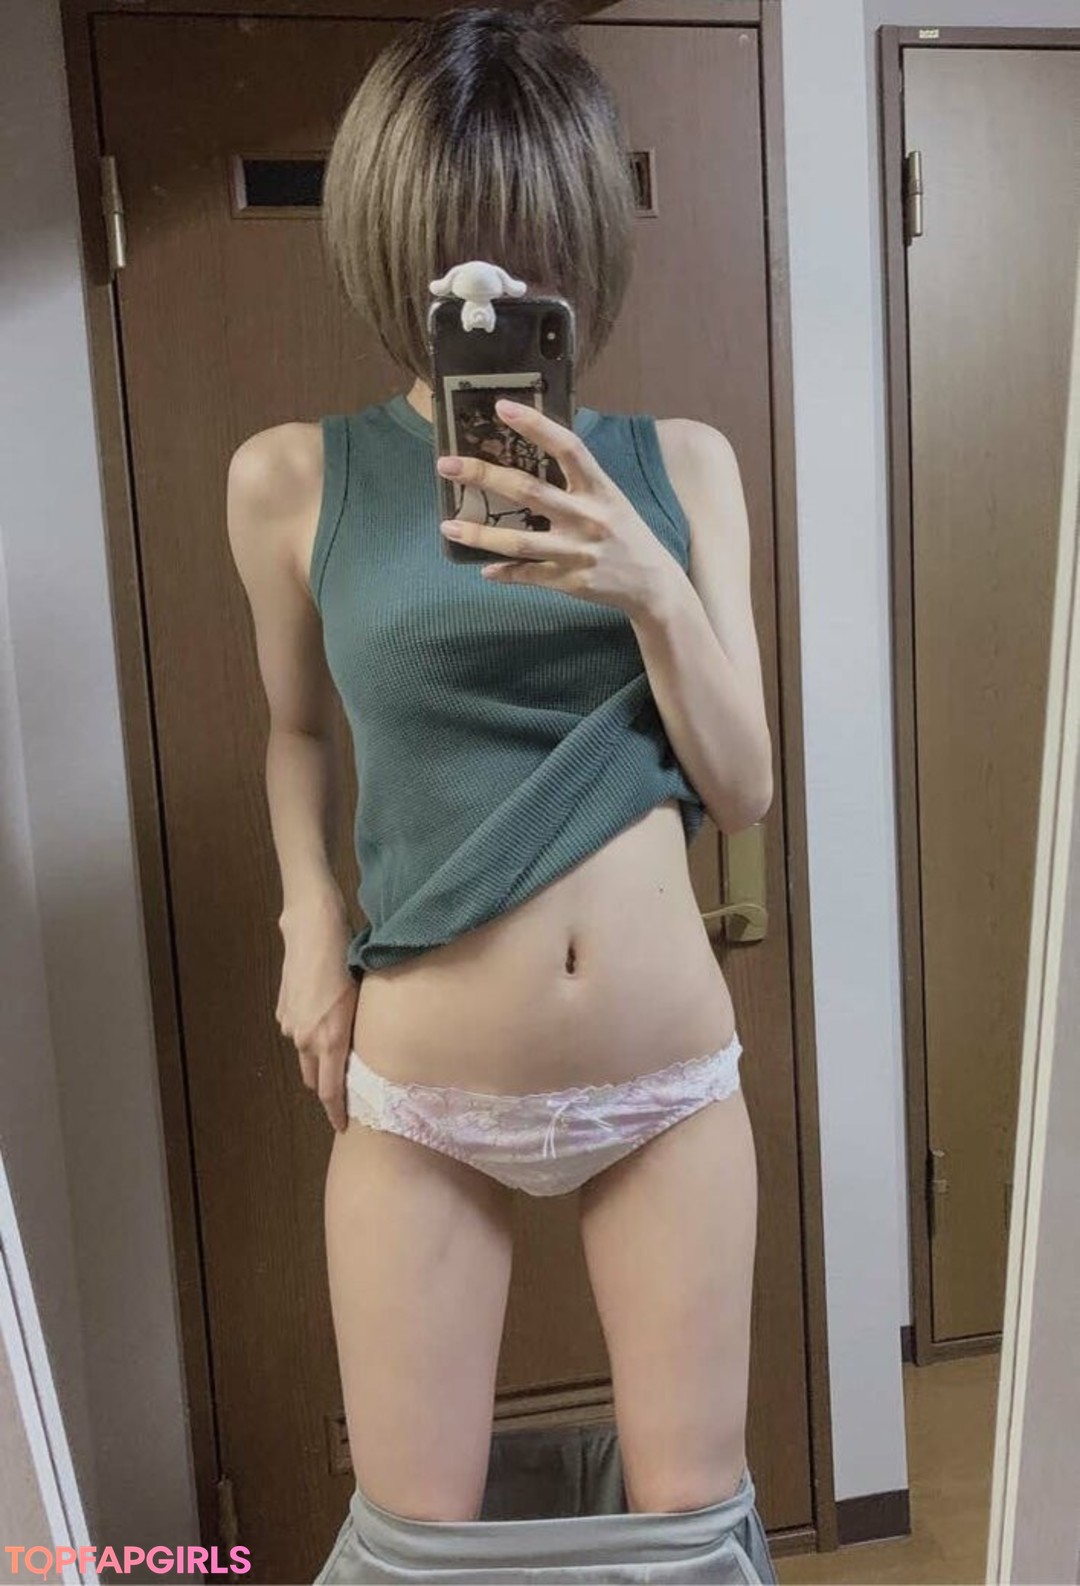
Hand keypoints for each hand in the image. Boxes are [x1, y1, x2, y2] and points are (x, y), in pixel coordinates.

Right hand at [276, 893, 357, 1131]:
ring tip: (337, 1050)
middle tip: (346, 1093)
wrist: (314, 929)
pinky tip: (322, 1017)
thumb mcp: (363, 999)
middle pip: (314, 1078)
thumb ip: (357, 1033)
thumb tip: (360, 1054)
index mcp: (330, 1039)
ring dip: (319, 1059)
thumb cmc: (348, 959)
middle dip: (328, 1088)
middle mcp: (306, 1038)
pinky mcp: (283, 1010)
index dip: (336, 1112)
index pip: (331, 1090)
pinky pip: (298, 1033)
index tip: (344, 1126)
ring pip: (306, 1055)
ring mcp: (291, 1025)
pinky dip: (310, 1035)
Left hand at [436, 398, 680, 618]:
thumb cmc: (625, 532)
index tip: (501, 407)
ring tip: (448, 525)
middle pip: (528, 491)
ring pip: (519, 541)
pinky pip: (529, 575)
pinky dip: (504, 573)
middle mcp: (587, 517)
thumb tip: (533, 447)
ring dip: (480, 534)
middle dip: (484, 476)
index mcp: (599, 488)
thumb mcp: (609, 497)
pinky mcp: (569, 581)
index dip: (536, 425)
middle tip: (447, 465)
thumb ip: (576, 478)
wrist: (652, 583)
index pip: (567, 447)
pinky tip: (483, 569)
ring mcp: (577, 551)